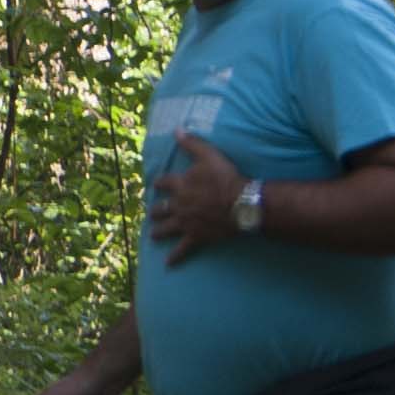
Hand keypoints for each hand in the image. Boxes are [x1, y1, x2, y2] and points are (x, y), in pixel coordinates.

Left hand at [149, 131, 246, 265]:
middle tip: (153, 214)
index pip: (163, 182)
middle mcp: (178, 205)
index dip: (159, 183)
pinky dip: (175, 257)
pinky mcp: (195, 237)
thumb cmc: (226, 177)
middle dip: (155, 211)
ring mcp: (185, 223)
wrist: (241, 203)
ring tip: (153, 235)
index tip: (156, 185)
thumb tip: (177, 130)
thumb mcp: (209, 155)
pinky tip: (168, 264)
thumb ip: (192, 143)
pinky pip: (182, 250)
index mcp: (180, 185)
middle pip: (160, 209)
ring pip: (165, 229)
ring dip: (158, 232)